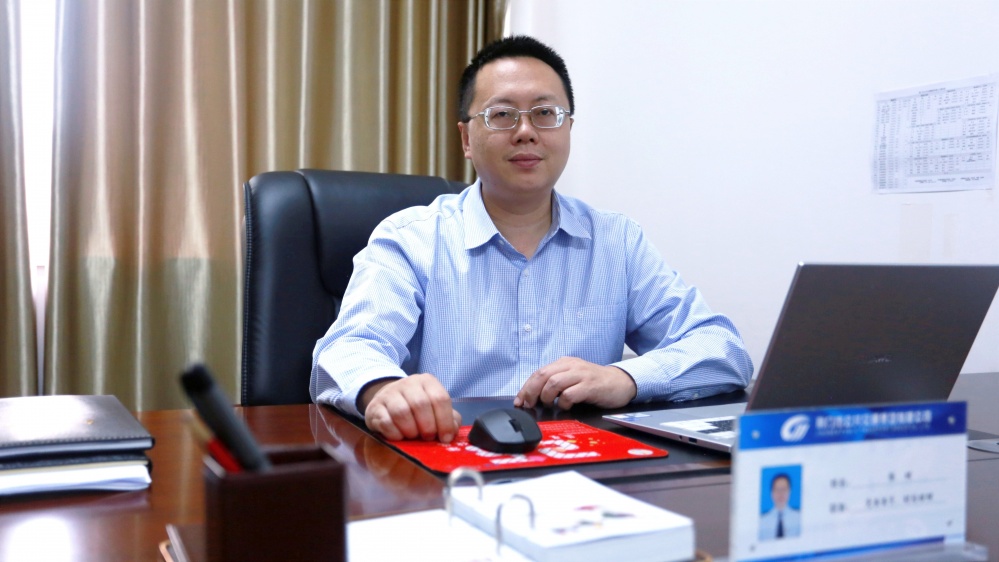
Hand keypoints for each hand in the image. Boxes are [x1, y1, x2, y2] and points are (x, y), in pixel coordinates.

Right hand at [360, 374, 461, 442]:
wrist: (387, 401)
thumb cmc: (416, 409)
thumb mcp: (435, 410)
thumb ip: (449, 419)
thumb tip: (451, 432)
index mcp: (427, 382)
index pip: (440, 398)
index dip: (445, 421)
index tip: (444, 438)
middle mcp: (408, 383)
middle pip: (421, 404)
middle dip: (427, 427)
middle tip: (427, 437)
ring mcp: (389, 393)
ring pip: (402, 412)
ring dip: (411, 430)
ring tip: (413, 435)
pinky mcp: (375, 407)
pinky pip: (386, 422)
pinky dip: (395, 434)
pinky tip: (399, 436)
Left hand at [514, 357, 636, 409]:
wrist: (620, 382)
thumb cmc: (594, 384)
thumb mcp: (573, 378)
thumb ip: (556, 384)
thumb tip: (533, 397)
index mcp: (564, 363)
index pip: (539, 372)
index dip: (526, 387)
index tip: (519, 401)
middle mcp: (571, 366)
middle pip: (543, 375)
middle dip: (531, 391)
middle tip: (529, 405)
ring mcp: (581, 375)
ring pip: (554, 382)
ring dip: (546, 396)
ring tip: (549, 404)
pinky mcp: (590, 386)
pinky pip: (570, 394)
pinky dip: (563, 402)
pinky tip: (566, 406)